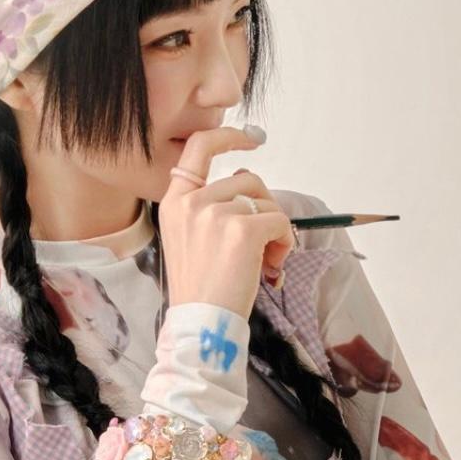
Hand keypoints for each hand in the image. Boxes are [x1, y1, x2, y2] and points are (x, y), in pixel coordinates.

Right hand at [159, 125, 295, 314]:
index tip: (251, 137)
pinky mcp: (241, 230)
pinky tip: (272, 264)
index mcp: (174, 201)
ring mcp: (215, 213)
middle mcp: (191, 202)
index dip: (228, 136)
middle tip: (262, 245)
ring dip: (276, 228)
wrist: (201, 323)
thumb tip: (245, 180)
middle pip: (248, 180)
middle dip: (265, 209)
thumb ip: (210, 206)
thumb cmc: (203, 287)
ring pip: (267, 201)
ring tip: (265, 259)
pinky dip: (285, 242)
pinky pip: (280, 221)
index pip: (198, 148)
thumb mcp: (191, 238)